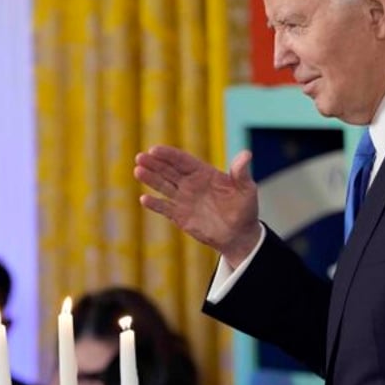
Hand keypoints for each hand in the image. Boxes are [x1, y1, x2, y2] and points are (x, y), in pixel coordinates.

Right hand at [134, 145, 260, 265]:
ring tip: (137, 171)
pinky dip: (155, 204)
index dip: (169, 155)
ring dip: (150, 179)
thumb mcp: (246, 189)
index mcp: (204, 173)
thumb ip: (241, 172)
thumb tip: (247, 154)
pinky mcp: (180, 216)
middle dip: (154, 163)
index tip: (155, 149)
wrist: (239, 235)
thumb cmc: (245, 209)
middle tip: (140, 157)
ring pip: (163, 186)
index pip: (183, 160)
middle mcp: (190, 184)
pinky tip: (144, 199)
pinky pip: (165, 208)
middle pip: (169, 171)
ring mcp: (184, 200)